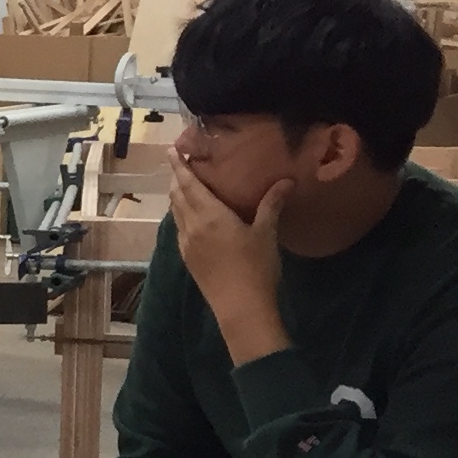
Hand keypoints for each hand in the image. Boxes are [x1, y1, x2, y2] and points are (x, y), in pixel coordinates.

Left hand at [167, 147, 290, 366]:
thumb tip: (286, 180)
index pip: (188, 184)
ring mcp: (187, 243)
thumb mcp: (266, 233)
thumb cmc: (256, 267)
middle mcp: (192, 226)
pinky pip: (180, 227)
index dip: (179, 166)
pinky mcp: (188, 258)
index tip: (171, 150)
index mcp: (209, 215)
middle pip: (177, 196)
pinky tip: (189, 216)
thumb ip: (272, 204)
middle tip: (179, 163)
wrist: (240, 306)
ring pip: (176, 212)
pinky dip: (181, 214)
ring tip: (182, 184)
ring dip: (177, 196)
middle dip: (176, 177)